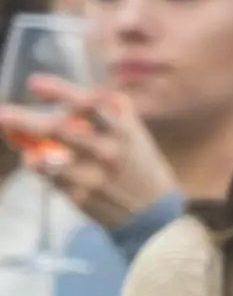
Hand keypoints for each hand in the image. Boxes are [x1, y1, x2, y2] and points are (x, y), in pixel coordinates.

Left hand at [0, 75, 177, 229]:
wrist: (155, 211)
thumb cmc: (138, 165)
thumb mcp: (134, 134)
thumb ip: (107, 113)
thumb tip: (71, 93)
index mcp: (122, 130)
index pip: (89, 105)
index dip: (60, 91)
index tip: (34, 84)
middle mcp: (109, 150)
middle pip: (59, 130)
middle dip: (26, 121)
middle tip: (4, 114)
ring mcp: (95, 176)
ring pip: (49, 161)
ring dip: (31, 154)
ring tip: (27, 152)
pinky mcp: (83, 197)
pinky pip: (51, 180)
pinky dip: (41, 169)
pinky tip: (38, 162)